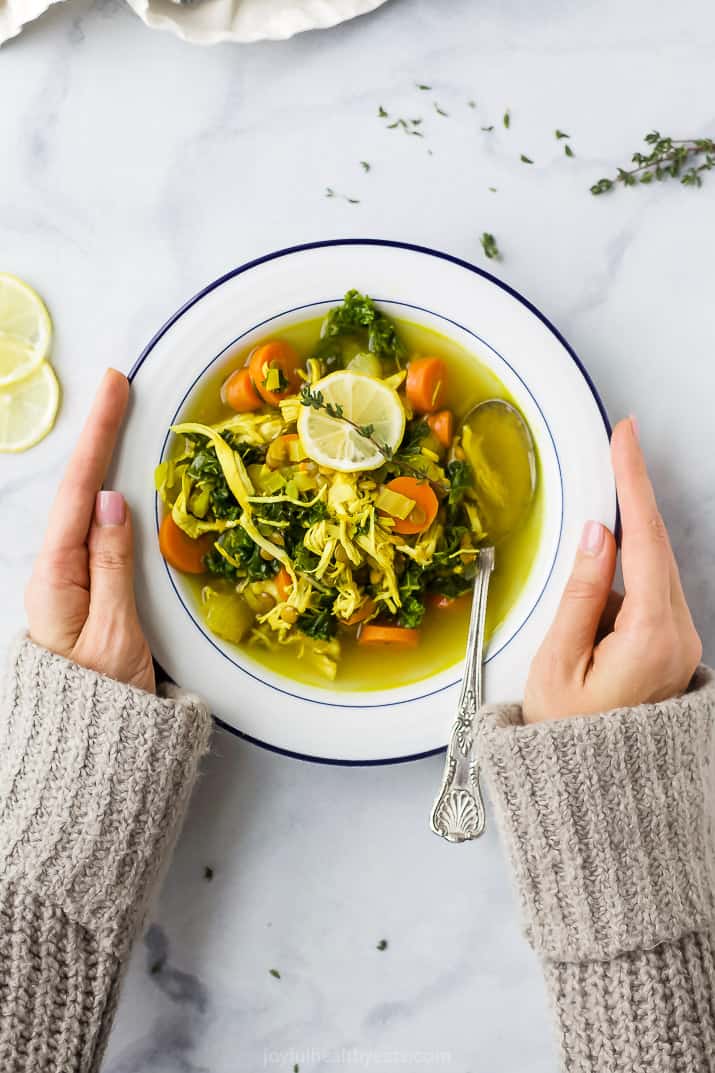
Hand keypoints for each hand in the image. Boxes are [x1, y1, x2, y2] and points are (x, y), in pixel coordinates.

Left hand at [25, 369, 154, 693]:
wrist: (84, 756)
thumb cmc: (102, 705)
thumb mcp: (114, 635)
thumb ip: (111, 565)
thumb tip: (110, 500)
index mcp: (57, 577)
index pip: (80, 491)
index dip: (98, 436)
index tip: (114, 389)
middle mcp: (53, 573)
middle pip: (76, 490)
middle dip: (96, 436)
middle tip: (117, 388)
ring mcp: (64, 583)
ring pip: (83, 509)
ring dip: (99, 462)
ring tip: (118, 420)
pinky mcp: (79, 594)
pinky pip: (92, 533)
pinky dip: (104, 498)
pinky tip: (115, 485)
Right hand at [524, 416, 700, 722]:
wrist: (596, 796)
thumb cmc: (568, 740)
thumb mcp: (558, 663)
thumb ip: (581, 594)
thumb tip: (598, 535)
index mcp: (652, 637)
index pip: (644, 540)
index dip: (634, 482)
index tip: (626, 439)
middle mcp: (679, 637)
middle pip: (655, 549)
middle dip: (631, 503)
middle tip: (616, 452)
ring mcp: (680, 645)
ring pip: (650, 574)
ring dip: (616, 560)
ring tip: (579, 612)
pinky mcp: (671, 650)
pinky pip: (647, 599)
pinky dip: (618, 589)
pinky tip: (591, 620)